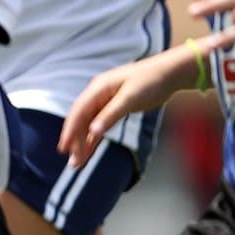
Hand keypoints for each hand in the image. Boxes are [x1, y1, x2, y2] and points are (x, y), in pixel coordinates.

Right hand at [59, 53, 185, 165]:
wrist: (170, 73)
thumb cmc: (151, 81)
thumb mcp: (130, 98)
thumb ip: (111, 115)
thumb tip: (93, 131)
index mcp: (98, 88)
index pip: (78, 112)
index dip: (70, 130)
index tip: (64, 148)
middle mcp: (98, 94)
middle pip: (81, 120)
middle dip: (75, 140)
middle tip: (72, 162)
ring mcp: (105, 101)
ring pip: (89, 124)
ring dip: (83, 142)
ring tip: (77, 162)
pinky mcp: (114, 108)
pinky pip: (99, 125)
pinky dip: (93, 138)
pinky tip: (88, 151)